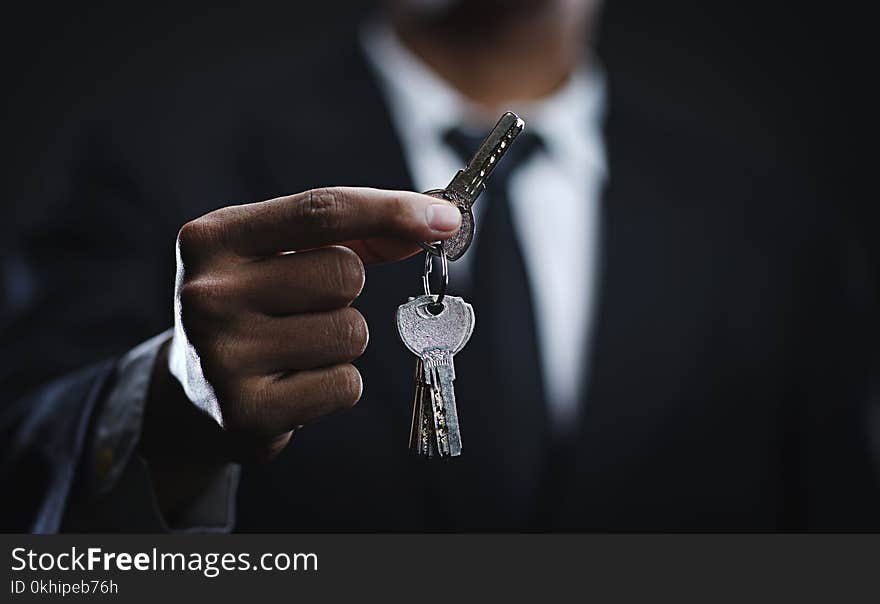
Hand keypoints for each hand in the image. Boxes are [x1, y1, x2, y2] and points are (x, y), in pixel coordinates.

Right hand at [141, 187, 460, 512]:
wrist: (194, 390)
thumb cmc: (255, 305)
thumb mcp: (283, 254)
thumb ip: (357, 234)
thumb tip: (436, 220)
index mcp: (213, 238)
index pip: (321, 211)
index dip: (391, 211)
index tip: (444, 218)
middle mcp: (208, 294)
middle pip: (345, 275)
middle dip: (345, 291)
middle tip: (304, 308)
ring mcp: (222, 356)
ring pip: (351, 333)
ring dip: (341, 341)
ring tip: (294, 348)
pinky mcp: (246, 412)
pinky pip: (345, 385)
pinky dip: (335, 384)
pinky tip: (292, 384)